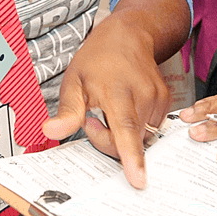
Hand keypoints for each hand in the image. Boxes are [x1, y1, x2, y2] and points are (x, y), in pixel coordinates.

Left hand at [43, 13, 170, 188]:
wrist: (128, 36)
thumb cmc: (98, 58)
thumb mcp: (74, 81)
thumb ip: (67, 111)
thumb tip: (51, 132)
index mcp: (117, 90)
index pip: (125, 128)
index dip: (131, 156)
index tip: (138, 179)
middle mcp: (142, 95)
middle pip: (129, 141)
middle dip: (108, 140)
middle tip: (94, 119)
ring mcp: (157, 99)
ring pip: (140, 138)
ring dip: (123, 135)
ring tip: (111, 110)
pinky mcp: (165, 102)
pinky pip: (149, 129)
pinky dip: (135, 127)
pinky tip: (125, 110)